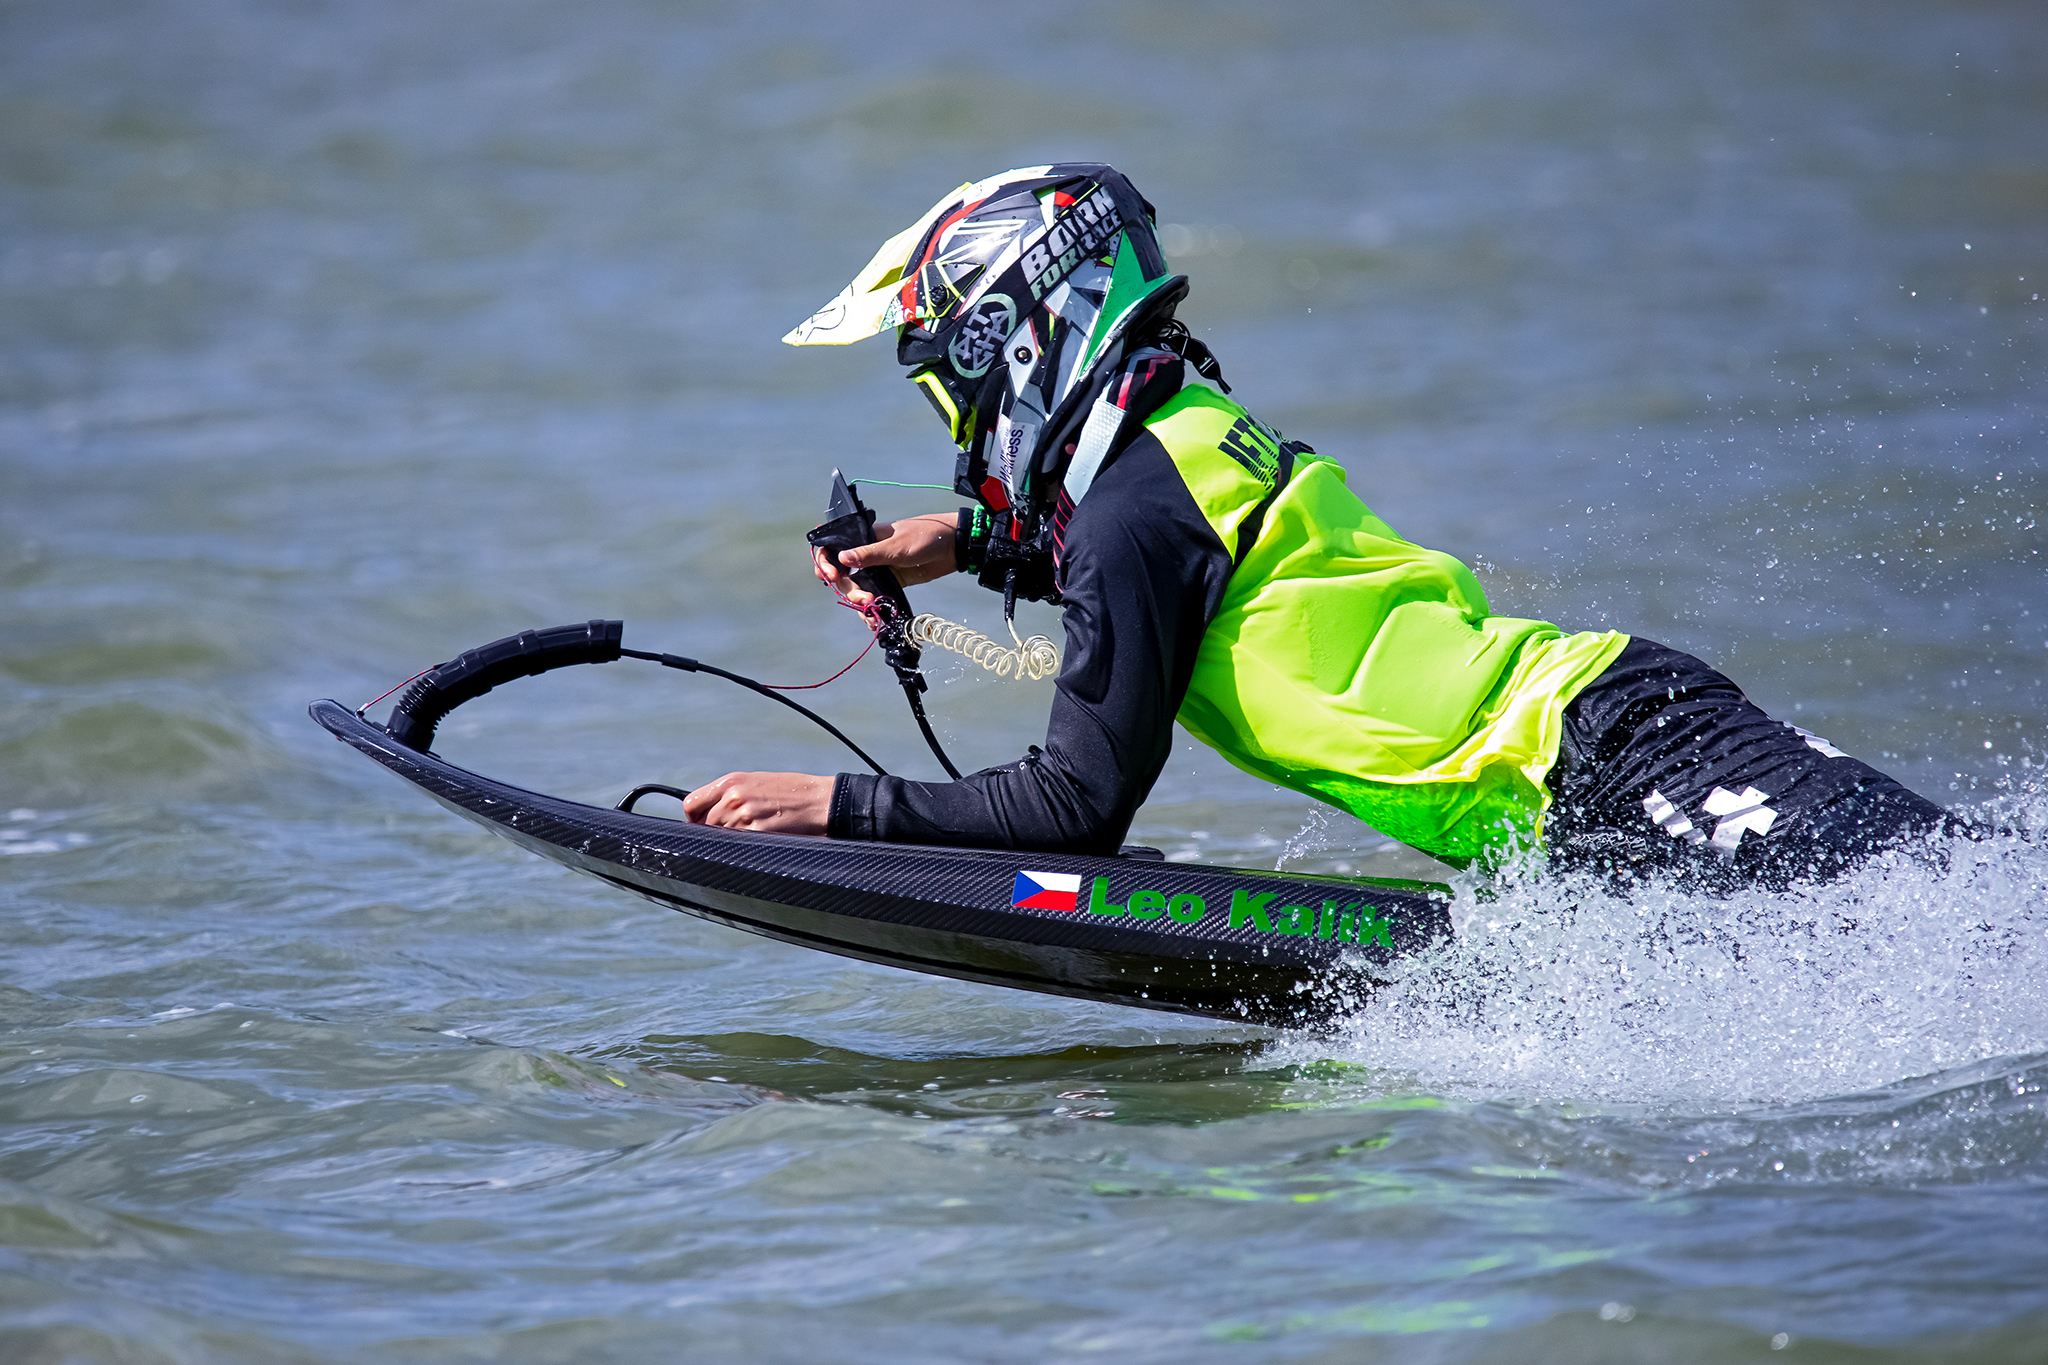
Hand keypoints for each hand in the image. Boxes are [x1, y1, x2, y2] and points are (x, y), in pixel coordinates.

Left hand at [682, 771, 832, 833]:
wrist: (821, 800)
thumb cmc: (792, 791)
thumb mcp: (756, 782)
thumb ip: (730, 794)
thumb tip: (707, 815)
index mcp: (731, 781)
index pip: (691, 804)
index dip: (694, 819)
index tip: (702, 826)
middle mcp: (733, 797)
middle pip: (705, 825)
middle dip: (716, 833)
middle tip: (735, 835)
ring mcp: (744, 816)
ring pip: (720, 838)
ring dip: (732, 841)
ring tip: (754, 836)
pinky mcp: (757, 833)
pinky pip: (737, 847)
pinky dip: (745, 849)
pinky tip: (761, 842)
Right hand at [812, 512, 956, 608]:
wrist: (953, 546)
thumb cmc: (925, 536)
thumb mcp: (896, 547)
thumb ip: (869, 554)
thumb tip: (842, 558)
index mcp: (863, 537)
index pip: (833, 548)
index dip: (826, 562)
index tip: (832, 577)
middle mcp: (867, 554)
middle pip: (844, 576)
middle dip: (849, 590)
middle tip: (864, 600)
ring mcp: (878, 569)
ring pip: (857, 589)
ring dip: (859, 603)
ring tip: (871, 612)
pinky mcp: (890, 582)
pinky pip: (874, 597)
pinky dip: (871, 610)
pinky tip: (874, 621)